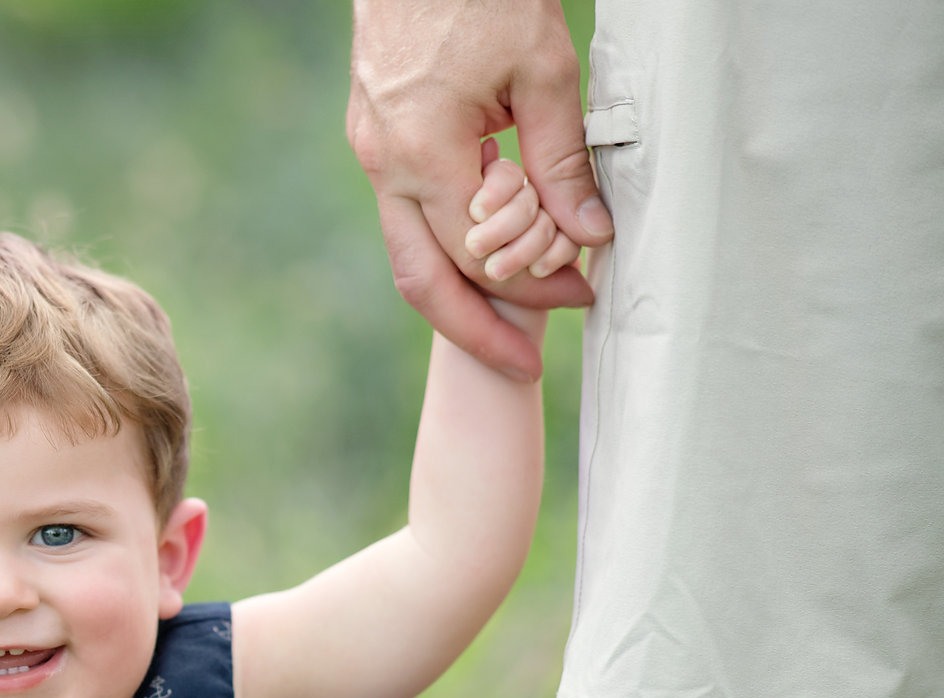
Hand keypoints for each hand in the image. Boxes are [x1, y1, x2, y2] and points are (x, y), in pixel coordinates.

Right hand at [347, 0, 612, 379]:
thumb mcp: (543, 72)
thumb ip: (561, 162)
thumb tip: (587, 237)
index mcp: (423, 155)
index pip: (479, 257)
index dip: (532, 287)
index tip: (579, 295)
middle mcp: (385, 165)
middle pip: (422, 281)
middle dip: (474, 330)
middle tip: (522, 364)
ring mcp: (372, 153)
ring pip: (407, 251)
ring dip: (458, 289)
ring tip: (510, 310)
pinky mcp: (374, 136)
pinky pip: (406, 212)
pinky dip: (446, 240)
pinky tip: (489, 242)